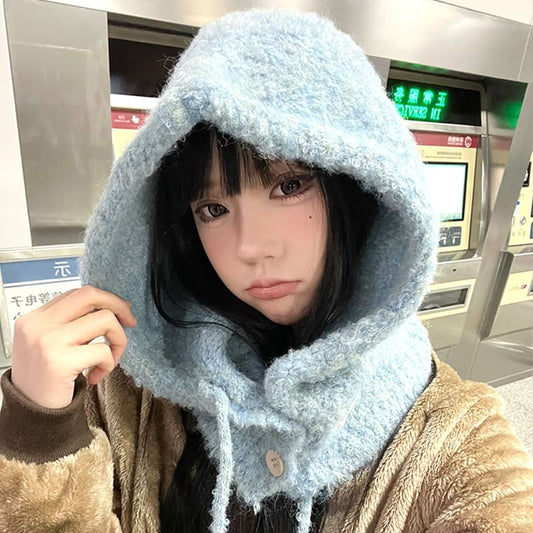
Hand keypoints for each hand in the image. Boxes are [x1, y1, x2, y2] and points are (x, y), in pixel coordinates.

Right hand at [10, 286, 136, 408]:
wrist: (31, 416)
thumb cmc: (46, 380)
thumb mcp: (51, 344)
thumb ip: (73, 324)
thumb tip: (113, 308)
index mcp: (35, 318)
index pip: (78, 293)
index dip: (105, 299)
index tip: (121, 311)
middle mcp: (38, 325)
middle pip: (90, 295)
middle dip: (118, 306)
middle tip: (130, 323)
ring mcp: (48, 341)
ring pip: (105, 320)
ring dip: (118, 340)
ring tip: (110, 359)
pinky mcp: (60, 361)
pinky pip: (104, 351)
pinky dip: (109, 364)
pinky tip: (95, 377)